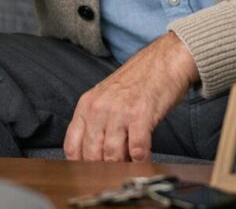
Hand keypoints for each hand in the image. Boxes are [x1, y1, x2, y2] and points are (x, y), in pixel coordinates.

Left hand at [64, 33, 199, 162]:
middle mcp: (99, 108)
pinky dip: (140, 160)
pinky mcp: (141, 115)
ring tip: (128, 170)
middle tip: (112, 176)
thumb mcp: (106, 98)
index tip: (88, 174)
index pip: (72, 146)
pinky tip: (143, 160)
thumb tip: (94, 159)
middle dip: (101, 170)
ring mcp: (119, 111)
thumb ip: (96, 124)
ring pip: (112, 155)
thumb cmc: (136, 82)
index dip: (79, 165)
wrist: (162, 61)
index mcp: (86, 105)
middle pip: (91, 154)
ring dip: (121, 167)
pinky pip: (136, 148)